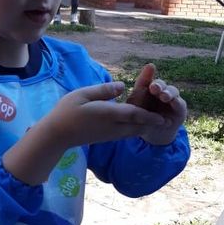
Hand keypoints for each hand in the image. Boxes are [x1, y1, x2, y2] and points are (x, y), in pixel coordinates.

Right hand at [45, 80, 167, 148]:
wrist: (57, 135)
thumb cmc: (66, 111)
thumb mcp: (83, 94)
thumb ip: (104, 90)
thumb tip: (122, 86)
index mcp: (107, 114)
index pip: (133, 114)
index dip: (150, 115)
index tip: (164, 116)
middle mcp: (112, 127)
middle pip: (138, 126)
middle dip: (152, 123)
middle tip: (166, 118)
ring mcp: (110, 134)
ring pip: (133, 131)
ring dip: (145, 126)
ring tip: (157, 121)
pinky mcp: (106, 138)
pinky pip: (126, 134)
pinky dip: (136, 129)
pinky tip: (139, 124)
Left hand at [126, 64, 186, 144]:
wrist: (152, 136)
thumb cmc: (142, 119)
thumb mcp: (135, 108)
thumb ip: (136, 94)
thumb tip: (128, 82)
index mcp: (148, 90)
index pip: (147, 80)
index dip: (148, 74)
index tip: (150, 68)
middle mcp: (162, 91)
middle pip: (161, 84)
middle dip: (158, 85)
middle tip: (153, 88)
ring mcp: (172, 100)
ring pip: (173, 91)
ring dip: (168, 92)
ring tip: (164, 96)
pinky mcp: (180, 110)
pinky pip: (180, 104)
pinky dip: (177, 102)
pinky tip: (173, 102)